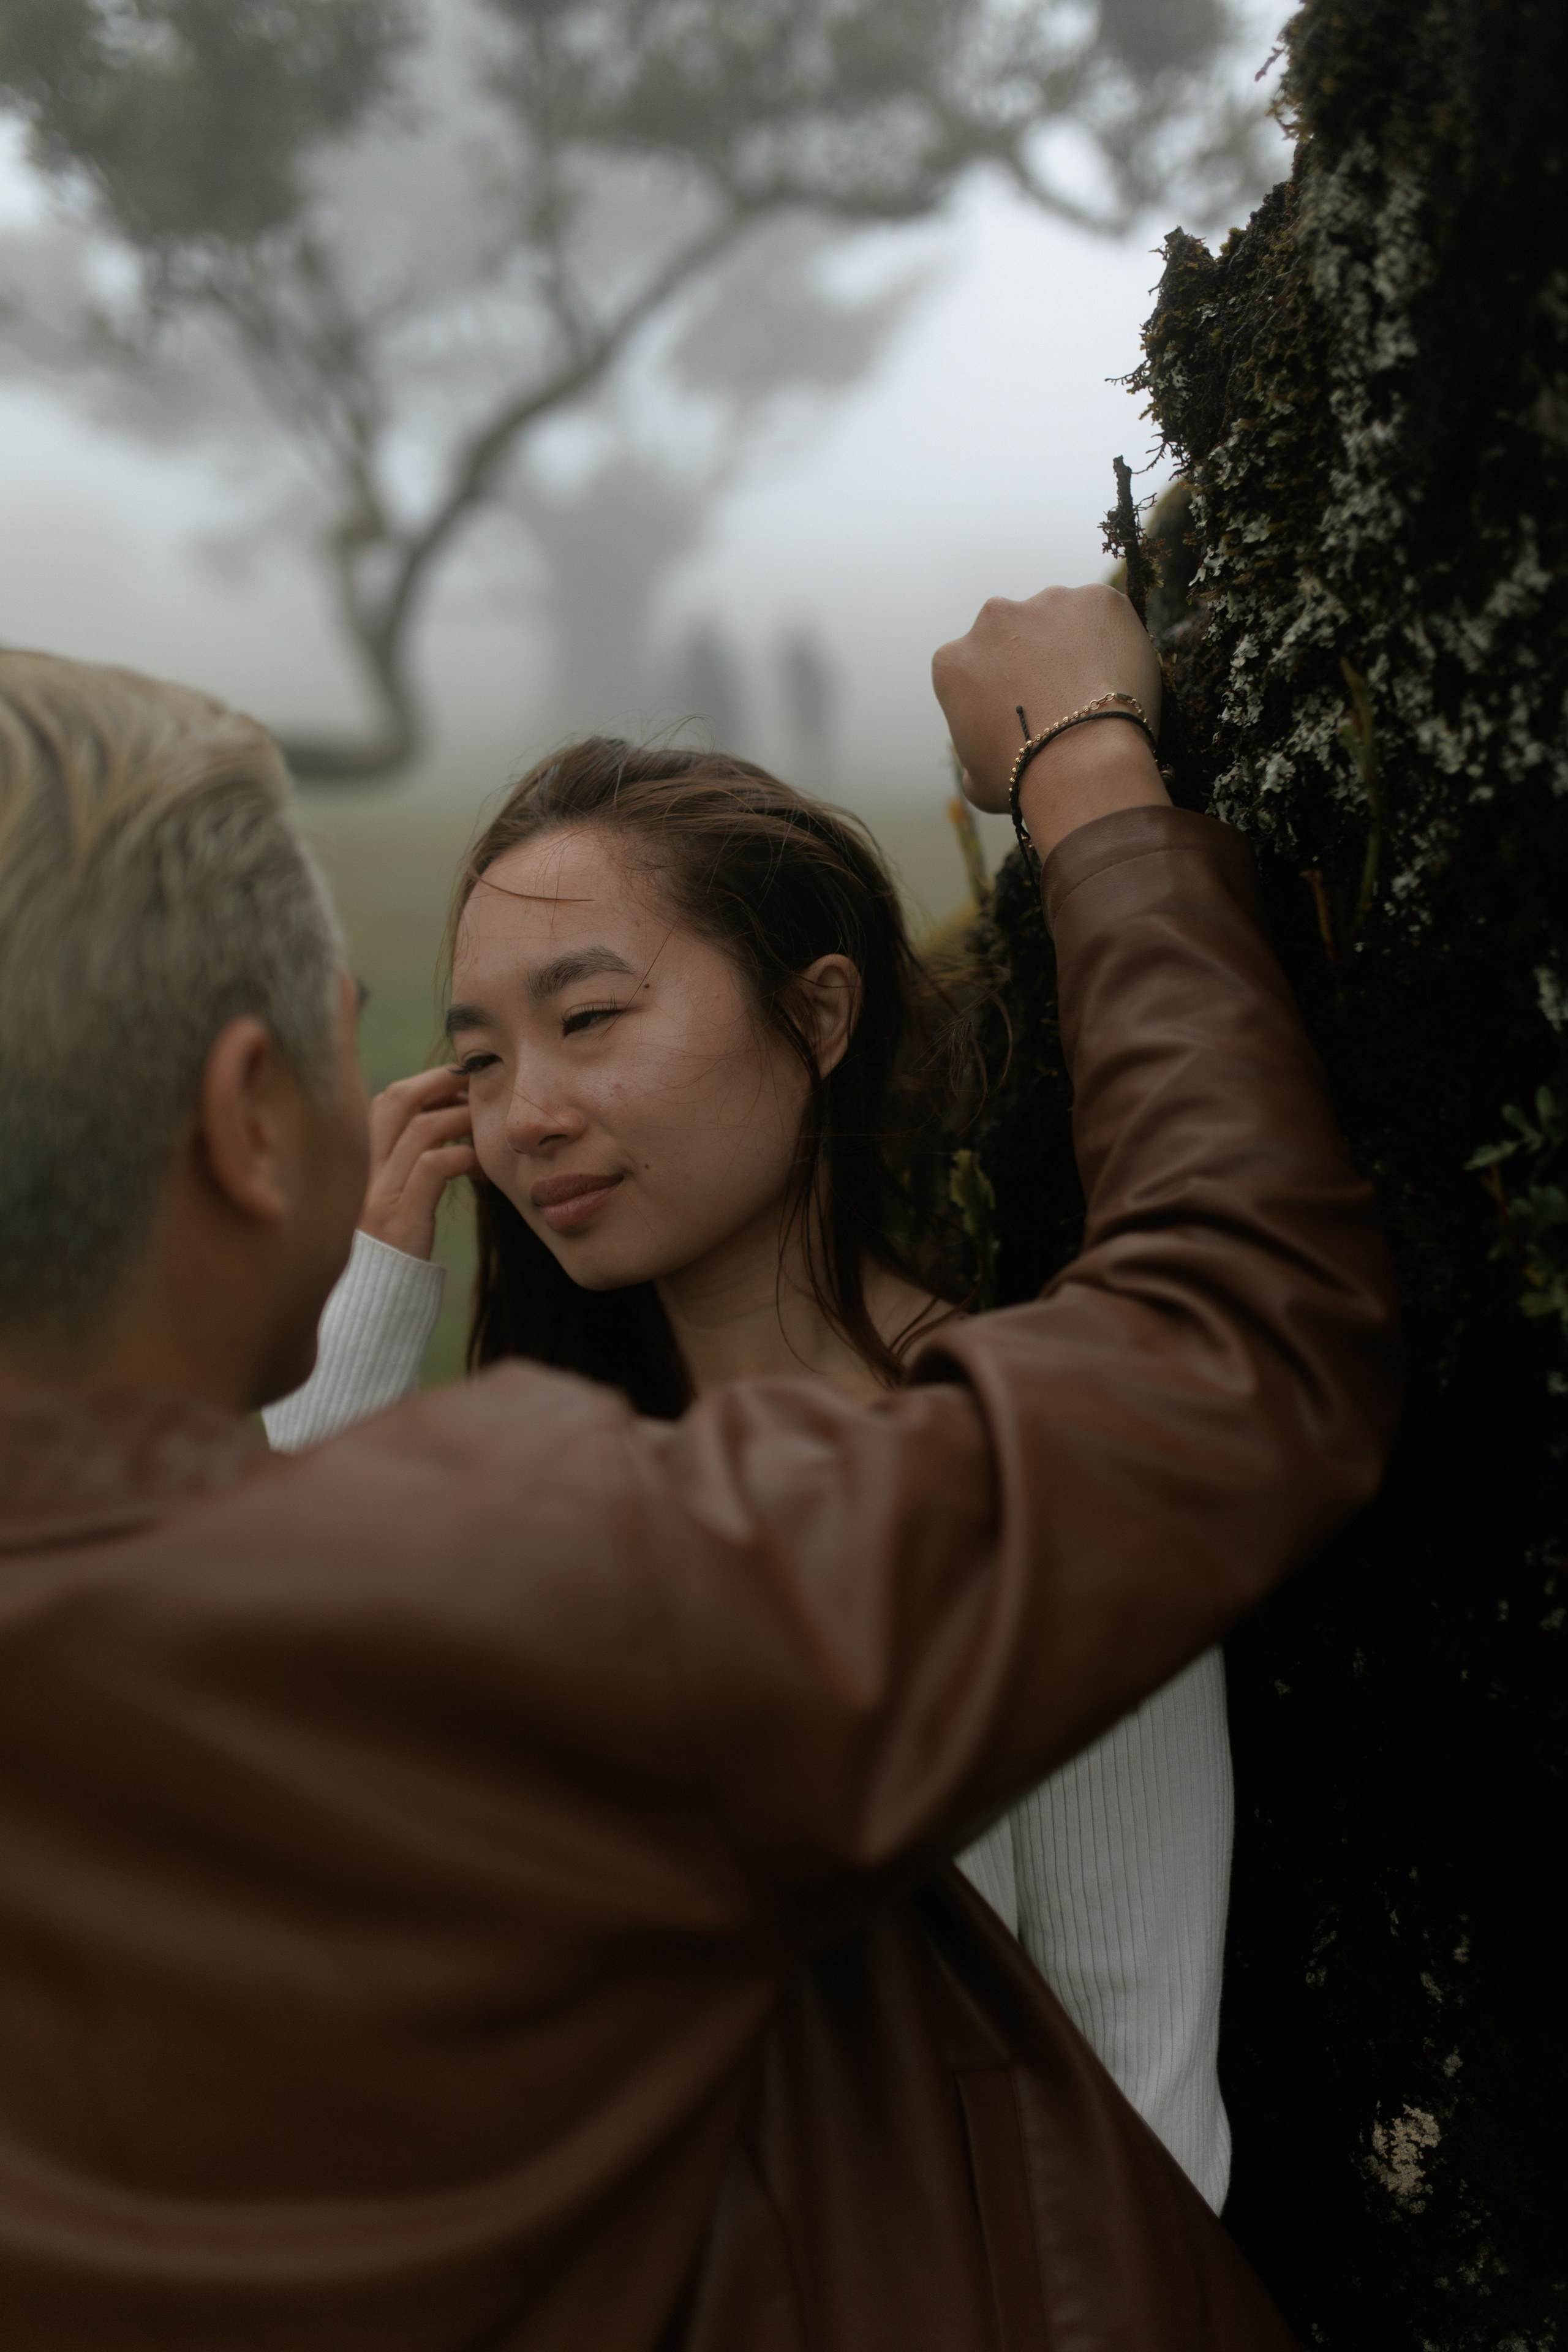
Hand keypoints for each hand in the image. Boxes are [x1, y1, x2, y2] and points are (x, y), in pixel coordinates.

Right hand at [359, 1066, 477, 1261]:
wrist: (367, 1303)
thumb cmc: (390, 1248)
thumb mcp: (391, 1198)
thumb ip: (405, 1164)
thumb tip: (446, 1126)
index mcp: (362, 1161)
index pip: (387, 1100)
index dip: (426, 1083)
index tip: (459, 1086)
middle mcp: (365, 1170)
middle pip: (397, 1100)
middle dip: (441, 1083)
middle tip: (476, 1089)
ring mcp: (380, 1193)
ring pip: (420, 1129)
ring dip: (460, 1119)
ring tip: (484, 1129)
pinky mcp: (400, 1218)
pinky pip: (433, 1168)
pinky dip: (463, 1157)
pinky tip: (480, 1168)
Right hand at [931, 585, 1166, 855]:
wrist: (1084, 763)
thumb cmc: (1026, 780)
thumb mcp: (977, 781)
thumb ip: (973, 757)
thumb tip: (978, 765)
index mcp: (953, 661)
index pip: (974, 669)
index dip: (1000, 693)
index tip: (1022, 714)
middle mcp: (992, 618)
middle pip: (1015, 635)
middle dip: (1035, 661)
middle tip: (1062, 702)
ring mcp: (1047, 602)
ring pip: (1062, 620)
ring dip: (1074, 646)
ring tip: (1095, 692)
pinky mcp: (1098, 598)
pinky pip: (1108, 616)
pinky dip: (1115, 640)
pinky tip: (1120, 677)